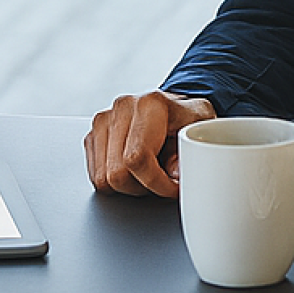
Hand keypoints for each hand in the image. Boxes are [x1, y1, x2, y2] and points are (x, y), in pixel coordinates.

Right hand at [84, 90, 215, 196]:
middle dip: (143, 188)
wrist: (174, 108)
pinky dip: (115, 183)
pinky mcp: (92, 134)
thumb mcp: (200, 132)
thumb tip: (176, 177)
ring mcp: (103, 120)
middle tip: (162, 182)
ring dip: (128, 187)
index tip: (173, 188)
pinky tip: (134, 171)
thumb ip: (190, 153)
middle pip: (117, 173)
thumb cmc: (188, 120)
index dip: (156, 183)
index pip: (137, 158)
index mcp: (150, 104)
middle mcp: (122, 108)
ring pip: (103, 179)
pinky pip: (95, 176)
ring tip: (149, 175)